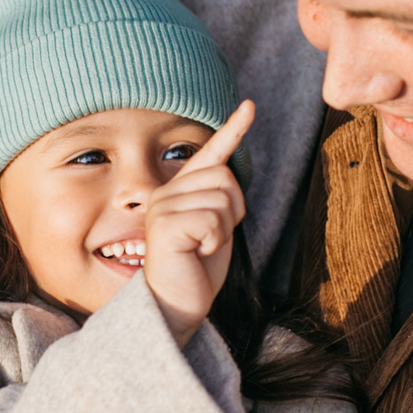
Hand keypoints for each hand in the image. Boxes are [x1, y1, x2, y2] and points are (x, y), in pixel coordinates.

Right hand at [142, 100, 252, 345]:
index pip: (210, 155)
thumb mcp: (216, 228)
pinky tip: (196, 253)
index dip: (232, 130)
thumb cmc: (196, 270)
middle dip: (233, 210)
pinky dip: (215, 240)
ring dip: (224, 228)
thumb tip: (231, 172)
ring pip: (222, 197)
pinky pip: (212, 219)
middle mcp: (166, 193)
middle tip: (212, 239)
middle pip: (225, 177)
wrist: (175, 306)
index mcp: (179, 192)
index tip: (249, 107)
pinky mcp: (166, 225)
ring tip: (202, 247)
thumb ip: (221, 201)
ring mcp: (162, 207)